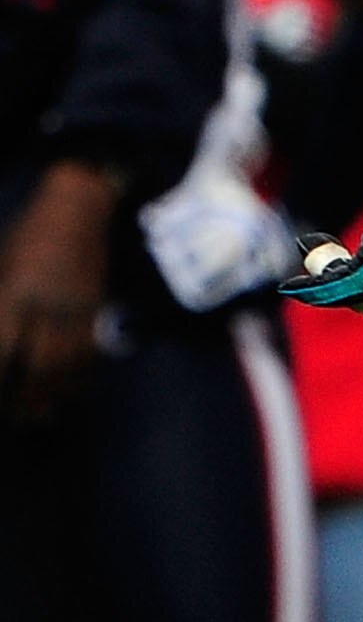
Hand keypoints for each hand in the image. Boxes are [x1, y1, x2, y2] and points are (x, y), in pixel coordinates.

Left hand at [0, 162, 116, 421]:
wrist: (80, 205)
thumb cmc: (29, 231)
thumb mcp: (2, 262)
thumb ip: (1, 302)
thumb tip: (4, 340)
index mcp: (15, 290)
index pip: (2, 347)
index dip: (0, 375)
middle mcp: (47, 305)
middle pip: (37, 364)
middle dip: (27, 395)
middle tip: (18, 416)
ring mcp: (76, 307)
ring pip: (67, 363)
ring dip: (54, 392)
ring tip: (43, 412)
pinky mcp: (95, 307)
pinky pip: (88, 350)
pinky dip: (78, 374)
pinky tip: (69, 388)